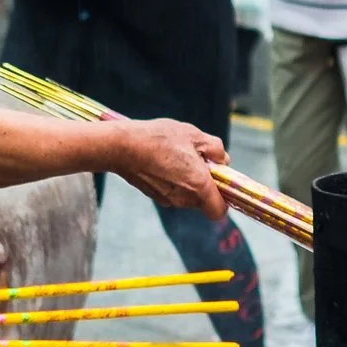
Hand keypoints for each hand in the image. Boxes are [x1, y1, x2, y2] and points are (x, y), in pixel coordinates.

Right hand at [112, 119, 229, 217]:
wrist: (122, 146)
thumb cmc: (160, 139)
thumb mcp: (194, 135)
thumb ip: (215, 149)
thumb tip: (223, 160)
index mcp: (199, 186)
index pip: (219, 211)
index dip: (224, 198)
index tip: (220, 180)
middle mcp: (184, 199)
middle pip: (203, 200)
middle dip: (205, 182)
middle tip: (197, 158)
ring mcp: (168, 199)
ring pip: (187, 195)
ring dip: (188, 179)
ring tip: (177, 155)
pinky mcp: (154, 196)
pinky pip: (172, 191)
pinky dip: (172, 180)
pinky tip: (163, 160)